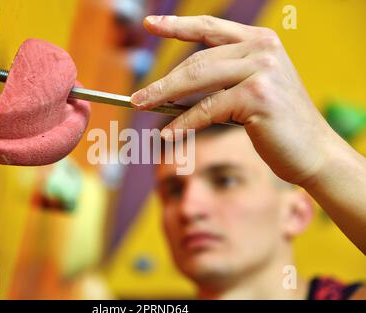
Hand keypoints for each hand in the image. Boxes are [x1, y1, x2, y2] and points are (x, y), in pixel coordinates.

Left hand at [131, 15, 338, 185]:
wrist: (314, 151)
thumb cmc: (277, 123)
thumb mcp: (251, 90)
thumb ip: (221, 80)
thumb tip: (171, 90)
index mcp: (260, 41)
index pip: (210, 29)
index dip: (177, 26)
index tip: (150, 24)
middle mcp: (262, 48)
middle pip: (197, 61)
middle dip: (163, 81)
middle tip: (136, 97)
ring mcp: (262, 70)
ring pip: (198, 81)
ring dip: (164, 96)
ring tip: (141, 107)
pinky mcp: (258, 96)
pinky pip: (208, 109)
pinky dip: (184, 124)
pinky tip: (168, 135)